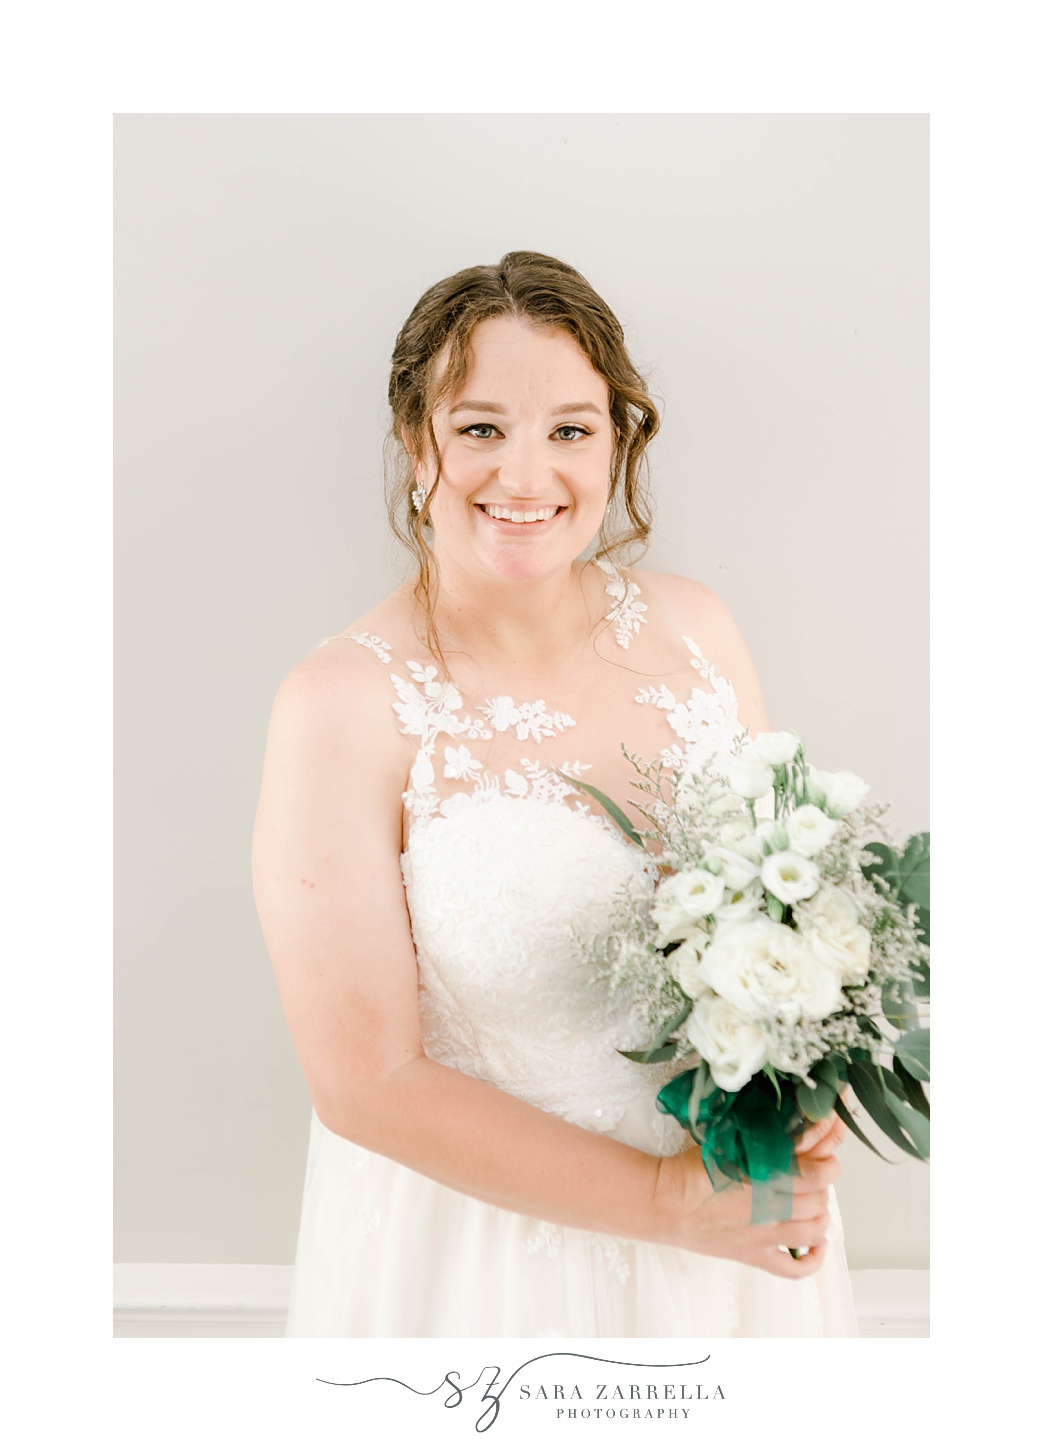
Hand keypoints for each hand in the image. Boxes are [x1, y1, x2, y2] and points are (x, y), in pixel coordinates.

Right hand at [661, 1110, 845, 1279]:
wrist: (665, 1202)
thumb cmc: (691, 1168)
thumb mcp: (729, 1142)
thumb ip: (763, 1141)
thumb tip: (795, 1132)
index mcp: (763, 1177)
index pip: (818, 1175)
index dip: (828, 1167)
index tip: (826, 1160)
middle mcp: (769, 1210)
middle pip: (819, 1202)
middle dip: (822, 1188)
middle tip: (813, 1179)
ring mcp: (764, 1237)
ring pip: (815, 1232)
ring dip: (820, 1217)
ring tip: (811, 1205)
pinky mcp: (755, 1257)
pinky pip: (795, 1270)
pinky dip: (813, 1260)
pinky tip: (814, 1245)